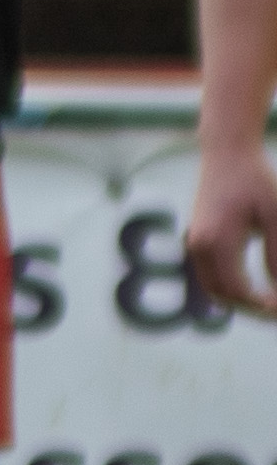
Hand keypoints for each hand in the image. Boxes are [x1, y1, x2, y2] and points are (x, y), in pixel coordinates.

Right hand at [197, 136, 276, 320]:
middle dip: (251, 309)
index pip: (238, 290)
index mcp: (216, 242)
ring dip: (239, 300)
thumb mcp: (275, 217)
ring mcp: (194, 243)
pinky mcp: (197, 240)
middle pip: (221, 295)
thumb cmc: (256, 182)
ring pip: (212, 288)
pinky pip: (209, 275)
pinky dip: (230, 287)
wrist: (226, 155)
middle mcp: (199, 246)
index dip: (263, 306)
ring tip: (269, 301)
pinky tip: (255, 286)